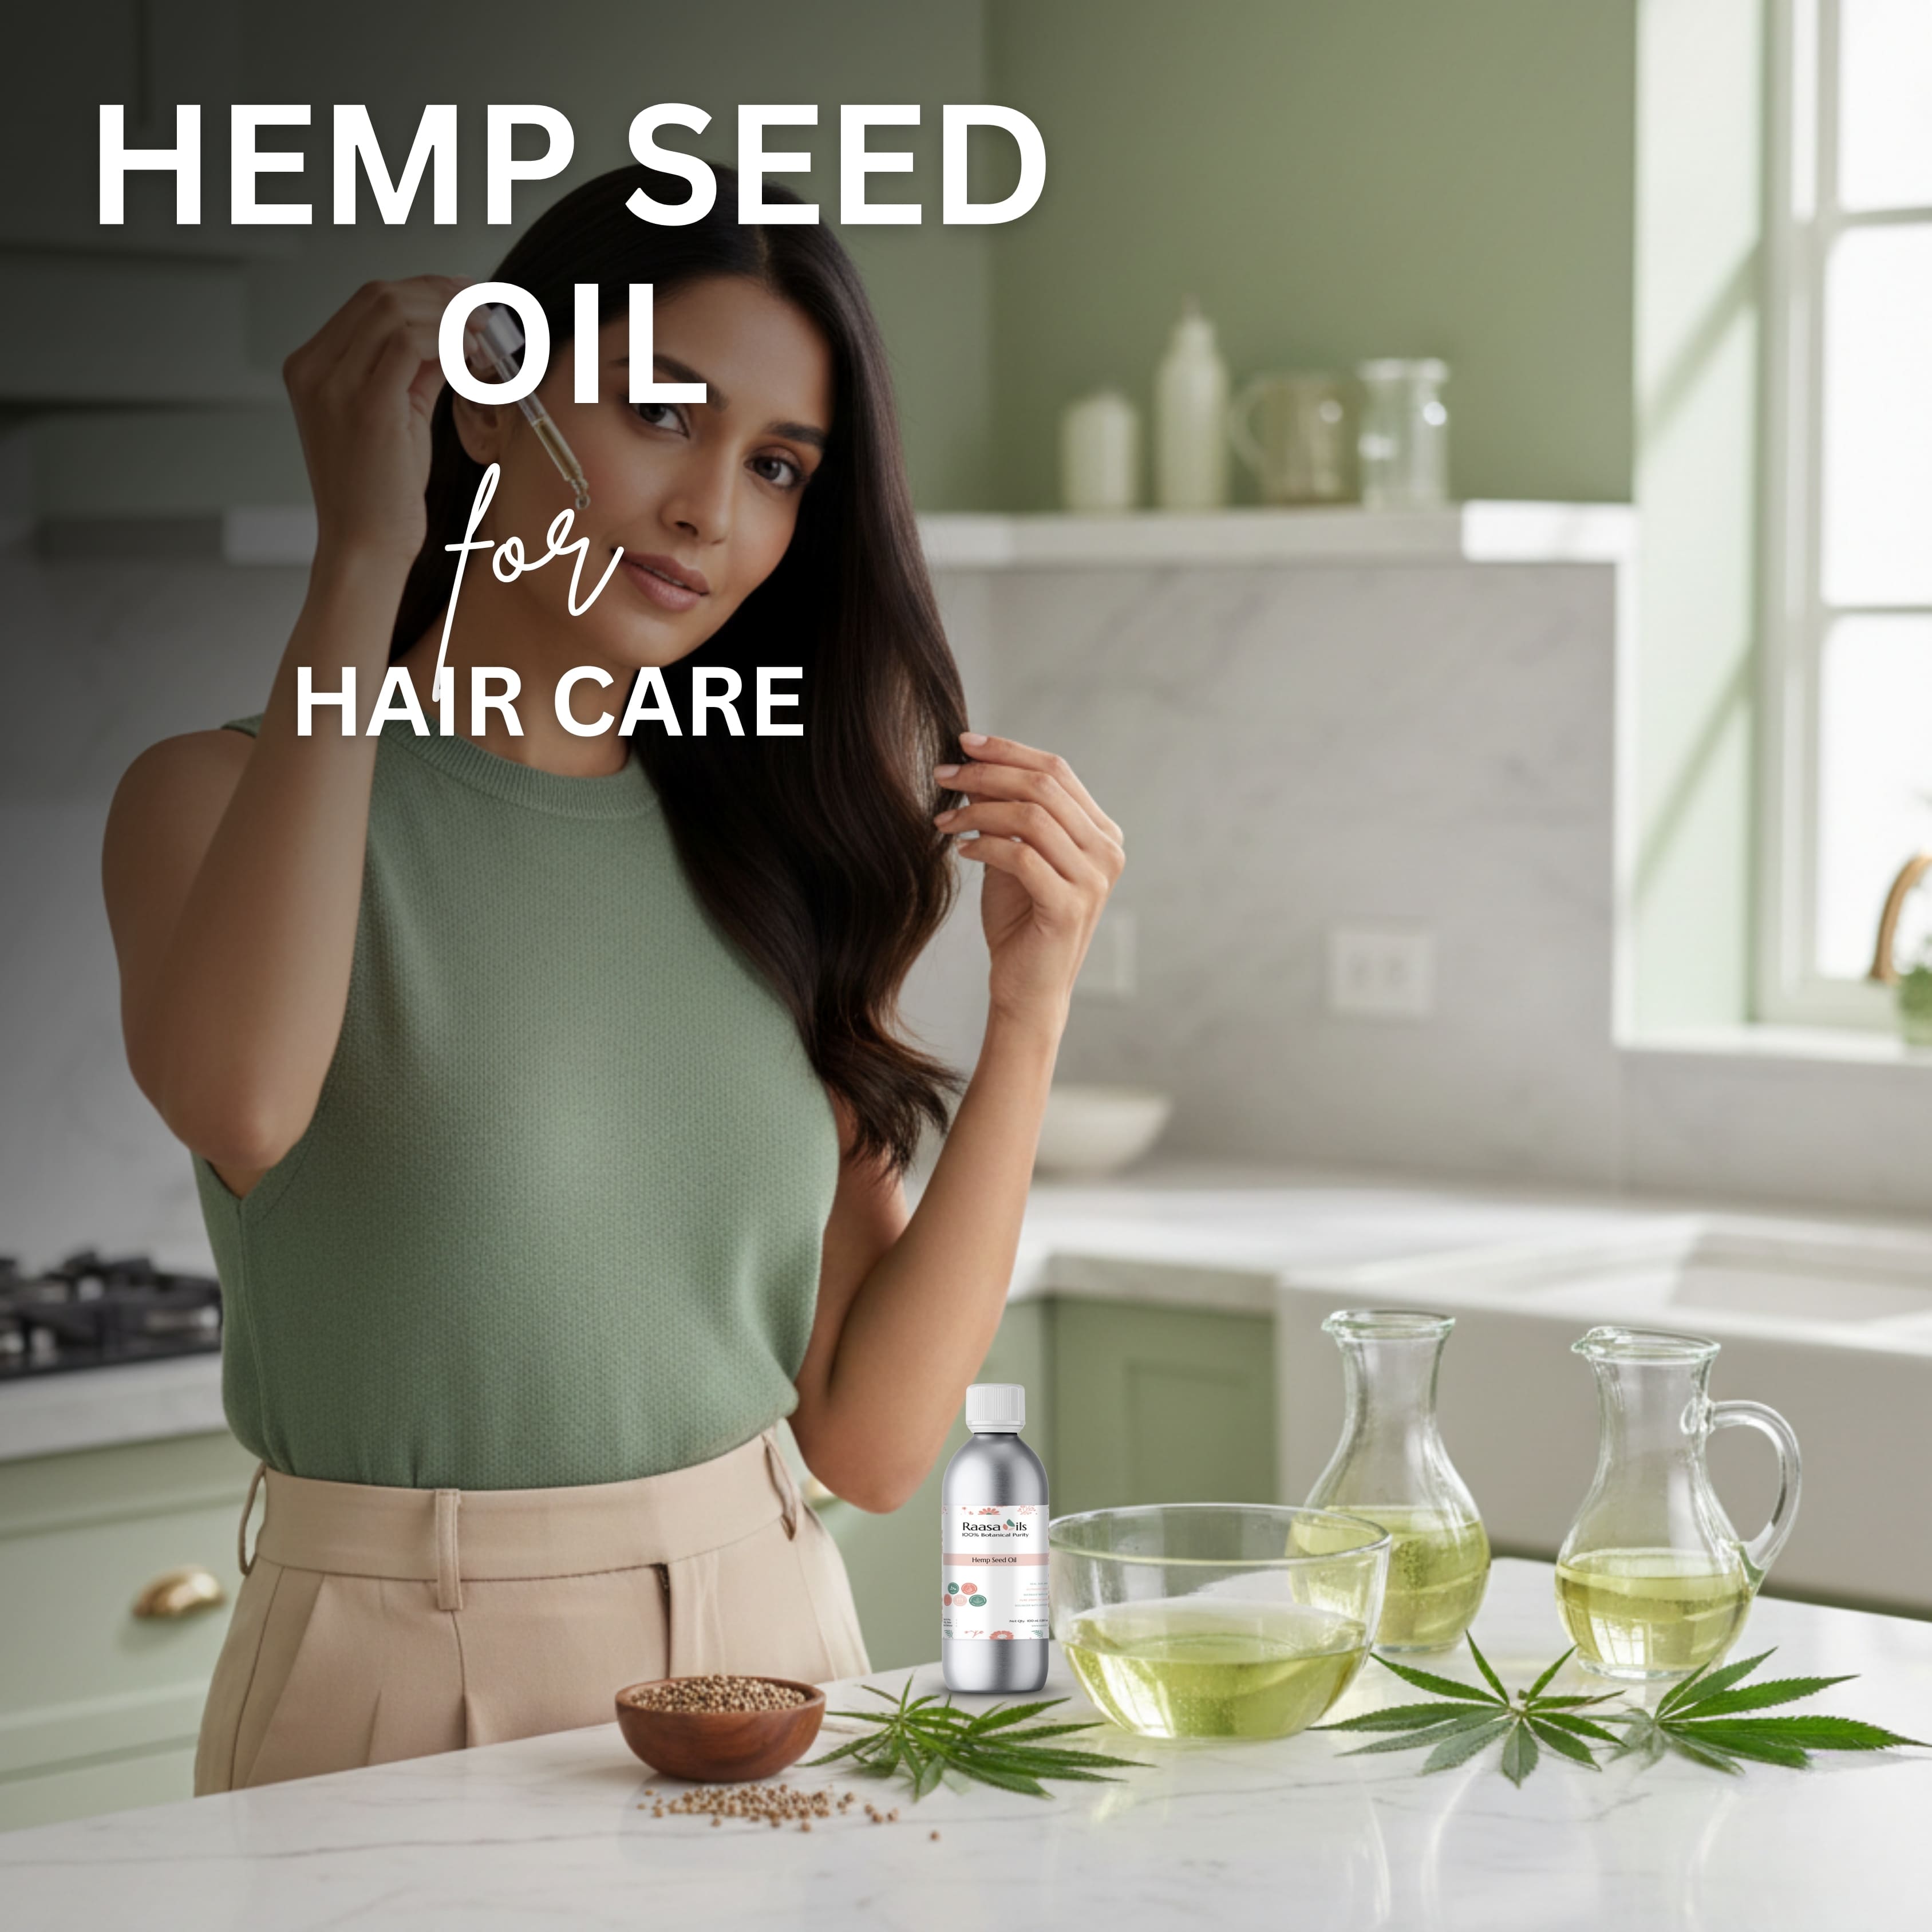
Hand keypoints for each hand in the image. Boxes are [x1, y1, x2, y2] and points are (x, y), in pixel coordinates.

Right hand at [282, 275, 467, 570]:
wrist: (364, 545)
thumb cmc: (381, 492)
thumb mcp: (395, 415)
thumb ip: (414, 370)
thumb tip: (453, 334)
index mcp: (311, 367)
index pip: (369, 301)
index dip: (425, 291)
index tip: (468, 299)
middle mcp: (313, 368)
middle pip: (381, 295)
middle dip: (442, 295)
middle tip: (487, 312)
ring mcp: (333, 383)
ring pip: (397, 311)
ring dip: (451, 316)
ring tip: (488, 337)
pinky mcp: (366, 404)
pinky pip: (411, 343)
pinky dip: (449, 340)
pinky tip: (475, 356)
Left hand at [933, 732, 1123, 1032]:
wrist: (1027, 988)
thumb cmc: (1019, 921)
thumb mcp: (1012, 856)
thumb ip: (1006, 814)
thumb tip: (972, 765)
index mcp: (1100, 833)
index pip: (1057, 770)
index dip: (1008, 750)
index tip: (963, 742)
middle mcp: (1107, 851)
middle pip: (1044, 786)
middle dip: (986, 773)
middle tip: (942, 775)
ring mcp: (1093, 880)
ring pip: (1032, 817)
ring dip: (978, 810)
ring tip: (944, 820)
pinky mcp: (1069, 907)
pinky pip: (1021, 857)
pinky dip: (984, 846)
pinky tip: (960, 851)